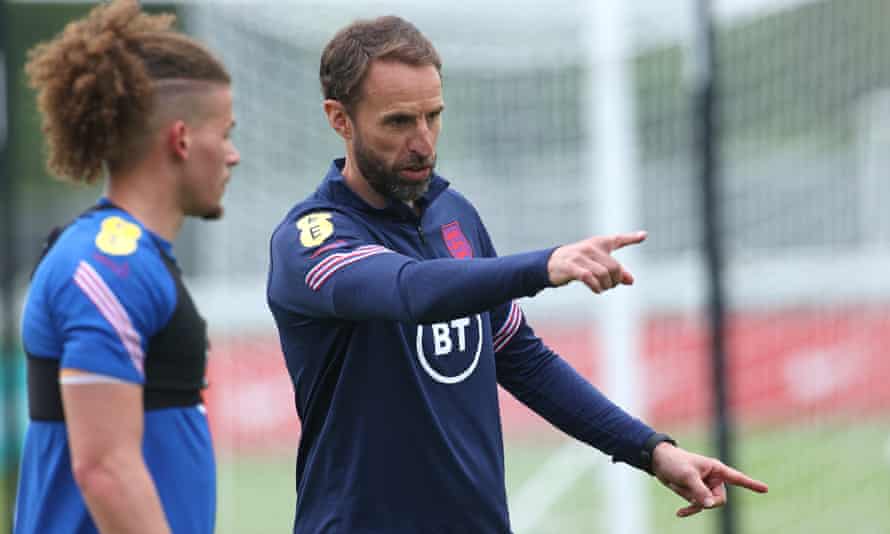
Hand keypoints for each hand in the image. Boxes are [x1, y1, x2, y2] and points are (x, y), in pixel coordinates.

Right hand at [547, 231, 646, 292]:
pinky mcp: (571, 267)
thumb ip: (615, 271)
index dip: (631, 238)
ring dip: (606, 286)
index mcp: (598, 243)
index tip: (644, 236)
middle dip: (616, 280)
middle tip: (610, 285)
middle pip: (614, 267)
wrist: (550, 264)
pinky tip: (596, 289)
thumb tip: (631, 281)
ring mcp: (580, 257)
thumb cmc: (577, 262)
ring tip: (602, 288)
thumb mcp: (597, 264)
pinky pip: (589, 277)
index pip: (617, 239)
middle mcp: (590, 248)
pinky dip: (596, 286)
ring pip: (603, 274)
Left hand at [651, 442, 768, 517]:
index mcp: (716, 469)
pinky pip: (698, 506)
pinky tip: (679, 513)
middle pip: (719, 499)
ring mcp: (705, 486)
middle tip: (689, 492)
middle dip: (704, 500)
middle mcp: (713, 478)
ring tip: (678, 485)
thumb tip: (711, 505)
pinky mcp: (696, 493)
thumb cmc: (674, 463)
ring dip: (691, 499)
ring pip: (706, 504)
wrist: (658, 462)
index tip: (766, 489)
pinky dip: (689, 509)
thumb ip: (700, 491)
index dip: (751, 484)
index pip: (737, 478)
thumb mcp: (687, 477)